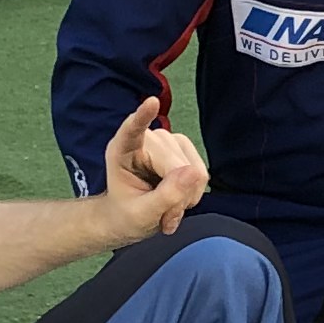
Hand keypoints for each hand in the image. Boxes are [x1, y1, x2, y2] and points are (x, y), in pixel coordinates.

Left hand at [98, 93, 207, 238]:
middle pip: (177, 166)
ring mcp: (168, 142)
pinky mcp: (184, 149)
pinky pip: (201, 173)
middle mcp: (147, 139)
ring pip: (194, 170)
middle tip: (164, 220)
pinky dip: (193, 193)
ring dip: (185, 198)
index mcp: (122, 150)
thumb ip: (166, 196)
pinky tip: (178, 200)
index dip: (143, 117)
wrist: (132, 218)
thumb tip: (194, 173)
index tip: (152, 102)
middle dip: (176, 198)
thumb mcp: (142, 215)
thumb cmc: (126, 215)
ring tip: (167, 211)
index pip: (132, 130)